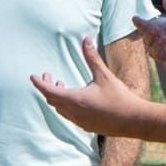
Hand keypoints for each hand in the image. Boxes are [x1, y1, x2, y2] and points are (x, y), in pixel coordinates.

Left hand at [32, 35, 153, 134]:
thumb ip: (92, 57)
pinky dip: (65, 105)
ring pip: (60, 109)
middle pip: (52, 100)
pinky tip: (75, 99)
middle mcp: (73, 112)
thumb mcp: (104, 75)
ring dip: (56, 97)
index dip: (39, 83)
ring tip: (60, 84)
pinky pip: (69, 115)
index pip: (49, 91)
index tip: (32, 77)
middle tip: (47, 76)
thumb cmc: (119, 97)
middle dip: (47, 87)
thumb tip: (86, 39)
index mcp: (75, 99)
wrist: (133, 120)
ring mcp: (79, 121)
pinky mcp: (86, 126)